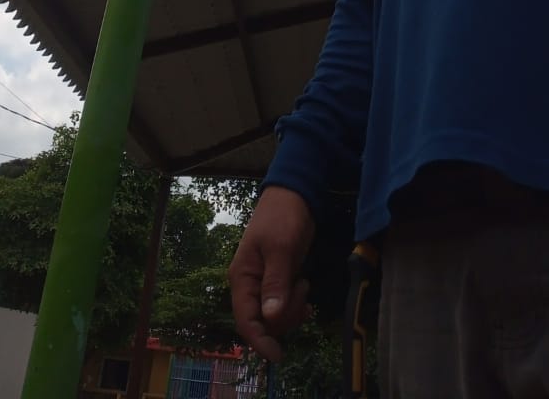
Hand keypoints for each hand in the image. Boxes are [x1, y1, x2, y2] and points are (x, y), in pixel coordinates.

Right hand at [229, 185, 315, 361]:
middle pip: (263, 322)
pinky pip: (283, 306)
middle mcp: (250, 285)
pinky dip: (295, 306)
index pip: (245, 320)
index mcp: (242, 277)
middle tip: (302, 294)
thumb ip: (275, 282)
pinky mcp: (278, 280)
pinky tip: (306, 295)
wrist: (294, 194)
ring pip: (275, 317)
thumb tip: (269, 317)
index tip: (279, 354)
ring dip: (293, 310)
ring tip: (304, 284)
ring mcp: (264, 283)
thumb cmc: (283, 217)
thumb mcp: (280, 248)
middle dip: (285, 317)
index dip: (259, 341)